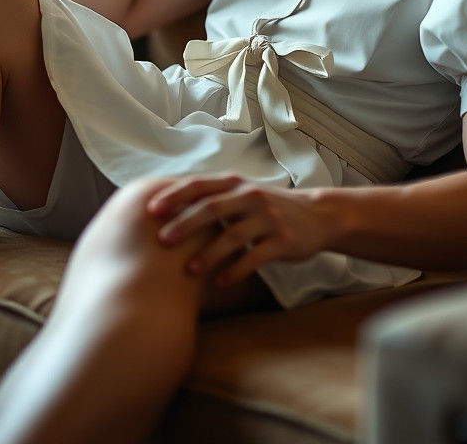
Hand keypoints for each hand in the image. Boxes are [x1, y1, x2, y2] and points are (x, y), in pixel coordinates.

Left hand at [147, 175, 331, 286]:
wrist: (315, 216)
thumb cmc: (265, 208)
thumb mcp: (240, 195)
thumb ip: (211, 198)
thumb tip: (166, 208)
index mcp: (234, 183)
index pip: (199, 185)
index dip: (174, 196)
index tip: (151, 210)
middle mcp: (250, 196)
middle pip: (212, 208)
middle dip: (186, 224)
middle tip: (163, 241)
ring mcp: (268, 217)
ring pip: (233, 235)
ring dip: (209, 253)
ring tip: (189, 271)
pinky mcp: (283, 240)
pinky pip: (255, 256)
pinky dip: (236, 270)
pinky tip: (220, 283)